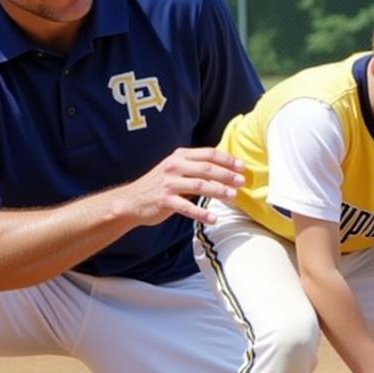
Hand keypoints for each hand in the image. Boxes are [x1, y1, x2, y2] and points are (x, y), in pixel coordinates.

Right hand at [122, 147, 244, 225]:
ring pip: (199, 186)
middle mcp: (174, 167)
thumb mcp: (175, 169)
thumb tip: (224, 171)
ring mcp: (169, 184)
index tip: (241, 166)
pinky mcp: (165, 201)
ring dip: (218, 191)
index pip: (208, 154)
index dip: (226, 159)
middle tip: (242, 181)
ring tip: (233, 197)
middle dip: (226, 174)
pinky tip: (213, 218)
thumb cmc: (159, 185)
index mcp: (180, 157)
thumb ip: (195, 167)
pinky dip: (202, 213)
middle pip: (206, 168)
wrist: (131, 200)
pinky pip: (187, 207)